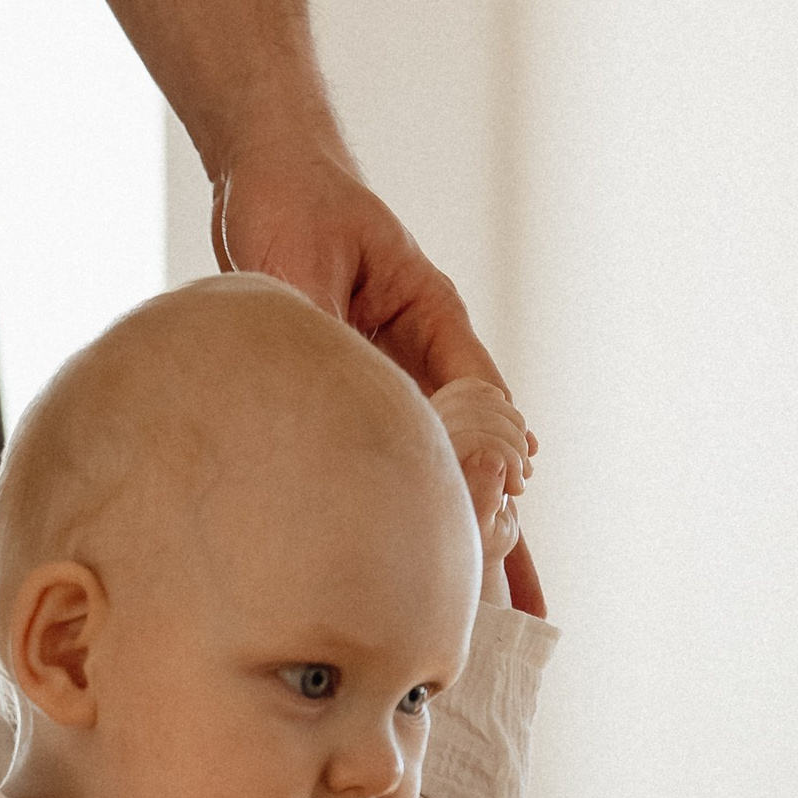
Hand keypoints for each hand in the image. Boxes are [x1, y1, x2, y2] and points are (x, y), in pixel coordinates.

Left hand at [213, 132, 546, 613]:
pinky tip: (430, 577)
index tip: (509, 503)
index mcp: (430, 318)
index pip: (481, 398)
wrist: (265, 175)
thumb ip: (310, 318)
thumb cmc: (289, 203)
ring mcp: (397, 383)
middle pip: (484, 455)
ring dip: (473, 540)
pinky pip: (399, 469)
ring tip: (504, 621)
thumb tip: (320, 380)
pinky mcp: (359, 402)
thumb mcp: (296, 261)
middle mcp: (425, 358)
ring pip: (447, 472)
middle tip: (533, 612)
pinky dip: (418, 520)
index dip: (494, 454)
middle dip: (506, 529)